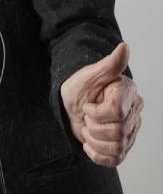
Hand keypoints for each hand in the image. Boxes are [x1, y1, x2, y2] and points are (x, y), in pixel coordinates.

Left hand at [60, 42, 142, 166]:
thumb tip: (124, 46)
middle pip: (117, 131)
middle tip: (86, 116)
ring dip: (94, 140)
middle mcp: (134, 112)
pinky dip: (97, 154)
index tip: (88, 105)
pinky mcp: (123, 146)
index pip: (116, 112)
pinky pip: (115, 160)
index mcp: (128, 92)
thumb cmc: (80, 87)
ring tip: (88, 128)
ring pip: (117, 147)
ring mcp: (131, 131)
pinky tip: (90, 143)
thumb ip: (110, 63)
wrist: (71, 104)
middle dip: (93, 125)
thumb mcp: (90, 74)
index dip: (96, 112)